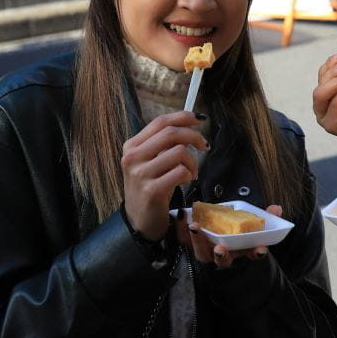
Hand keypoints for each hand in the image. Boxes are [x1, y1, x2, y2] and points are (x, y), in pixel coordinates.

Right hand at [121, 111, 207, 240]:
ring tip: (191, 172)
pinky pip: (181, 172)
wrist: (140, 220)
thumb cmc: (150, 187)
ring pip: (179, 152)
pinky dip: (189, 175)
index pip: (160, 122)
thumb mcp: (151, 161)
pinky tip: (185, 181)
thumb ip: (164, 143)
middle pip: (171, 133)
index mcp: (132, 145)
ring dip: (193, 162)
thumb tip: (190, 122)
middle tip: (204, 146)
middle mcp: (133, 157)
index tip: (199, 119)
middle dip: (194, 137)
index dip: (183, 117)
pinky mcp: (152, 190)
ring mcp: (141, 174)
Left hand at [176, 204, 281, 268]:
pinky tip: (182, 218)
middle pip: (223, 260)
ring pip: (202, 254)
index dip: (256, 253)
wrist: (221, 246)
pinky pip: (186, 242)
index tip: (260, 249)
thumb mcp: (255, 229)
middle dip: (222, 255)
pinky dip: (182, 230)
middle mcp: (226, 257)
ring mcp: (208, 253)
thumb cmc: (240, 238)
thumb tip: (276, 208)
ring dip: (198, 241)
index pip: (252, 255)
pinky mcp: (195, 245)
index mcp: (243, 253)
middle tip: (220, 247)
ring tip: (195, 227)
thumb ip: (267, 219)